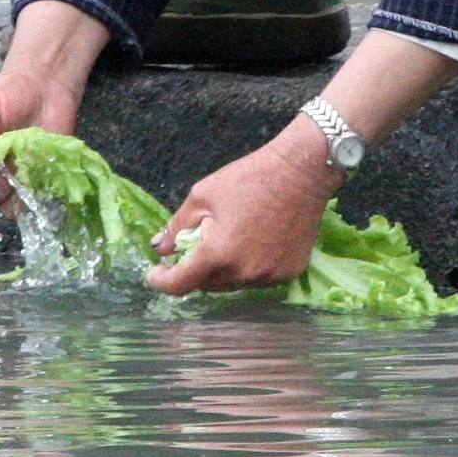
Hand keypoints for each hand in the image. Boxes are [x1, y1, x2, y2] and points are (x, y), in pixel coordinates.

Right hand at [0, 0, 108, 215]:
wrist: (44, 89)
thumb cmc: (10, 93)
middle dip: (0, 180)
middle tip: (16, 160)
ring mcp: (10, 178)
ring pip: (7, 202)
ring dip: (19, 190)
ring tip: (31, 168)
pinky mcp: (33, 182)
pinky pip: (30, 201)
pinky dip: (37, 196)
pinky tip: (44, 180)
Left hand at [146, 126, 337, 294]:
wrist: (301, 171)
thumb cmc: (250, 178)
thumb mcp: (203, 195)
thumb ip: (177, 225)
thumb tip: (160, 248)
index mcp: (218, 253)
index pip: (180, 284)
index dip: (161, 281)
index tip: (155, 273)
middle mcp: (244, 272)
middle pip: (207, 284)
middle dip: (195, 269)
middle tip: (196, 244)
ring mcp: (269, 276)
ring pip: (233, 283)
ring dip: (224, 269)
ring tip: (229, 240)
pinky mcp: (289, 272)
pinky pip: (259, 278)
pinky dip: (250, 267)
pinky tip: (255, 242)